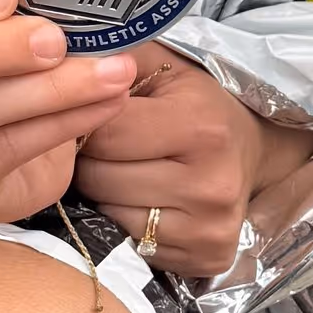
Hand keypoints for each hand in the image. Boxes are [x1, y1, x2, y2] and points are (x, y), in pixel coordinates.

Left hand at [72, 50, 312, 281]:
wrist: (252, 148)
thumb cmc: (199, 101)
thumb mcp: (166, 66)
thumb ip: (116, 57)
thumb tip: (60, 54)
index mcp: (200, 128)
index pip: (104, 134)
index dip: (86, 122)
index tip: (91, 115)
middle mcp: (210, 184)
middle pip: (101, 179)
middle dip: (91, 159)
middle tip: (107, 146)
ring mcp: (209, 228)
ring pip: (109, 214)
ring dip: (105, 193)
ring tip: (125, 169)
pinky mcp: (207, 258)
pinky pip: (131, 243)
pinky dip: (126, 221)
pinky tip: (143, 199)